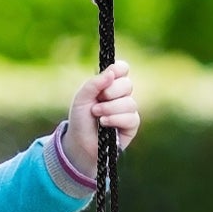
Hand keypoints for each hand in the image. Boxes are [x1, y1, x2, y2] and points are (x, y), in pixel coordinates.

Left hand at [64, 60, 139, 176]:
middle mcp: (121, 95)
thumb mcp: (82, 98)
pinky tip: (104, 123)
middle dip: (111, 92)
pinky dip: (116, 119)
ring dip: (110, 108)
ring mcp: (128, 110)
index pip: (123, 69)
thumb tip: (112, 72)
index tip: (110, 75)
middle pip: (127, 84)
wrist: (80, 143)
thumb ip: (95, 83)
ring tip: (97, 115)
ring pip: (129, 103)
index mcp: (110, 84)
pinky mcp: (132, 126)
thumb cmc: (81, 119)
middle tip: (98, 100)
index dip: (119, 69)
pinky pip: (131, 118)